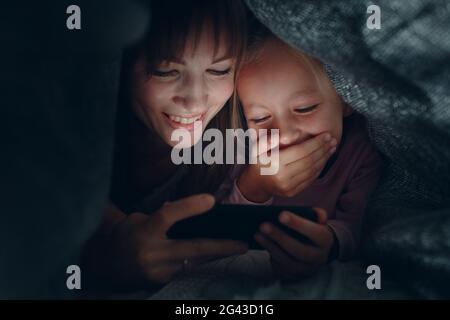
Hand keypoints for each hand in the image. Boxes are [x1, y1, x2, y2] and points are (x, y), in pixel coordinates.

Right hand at [90, 194, 247, 287]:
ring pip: (195, 262)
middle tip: (243, 243)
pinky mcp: (160, 282)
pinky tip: (217, 257)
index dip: (190, 207)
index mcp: (144, 231)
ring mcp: (157, 271)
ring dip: (217, 256)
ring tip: (238, 248)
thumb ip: (163, 215)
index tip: (212, 200)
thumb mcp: (139, 219)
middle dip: (221, 246)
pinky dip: (202, 263)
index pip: (169, 216)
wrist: (104, 265)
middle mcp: (152, 252)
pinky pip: (187, 271)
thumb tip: (192, 210)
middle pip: (192, 248)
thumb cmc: (125, 235)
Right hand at [238, 132, 336, 201]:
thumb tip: (282, 136)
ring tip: (331, 148)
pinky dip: (319, 168)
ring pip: (312, 171)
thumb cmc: (259, 161)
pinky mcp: (293, 192)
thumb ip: (268, 140)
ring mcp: (288, 187)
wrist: (256, 182)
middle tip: (332, 140)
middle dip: (323, 149)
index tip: (326, 135)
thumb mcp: (257, 148)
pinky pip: (310, 179)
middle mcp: (282, 177)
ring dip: (324, 158)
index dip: (316, 143)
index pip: (301, 151)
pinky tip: (324, 159)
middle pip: (309, 161)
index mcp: (275, 164)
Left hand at [255, 208, 334, 278]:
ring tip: (257, 234)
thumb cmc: (310, 231)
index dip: (298, 224)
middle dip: (280, 237)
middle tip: (263, 225)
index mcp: (325, 240)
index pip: (315, 232)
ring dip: (271, 247)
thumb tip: (316, 213)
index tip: (281, 215)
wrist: (314, 251)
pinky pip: (281, 268)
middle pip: (299, 250)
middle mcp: (318, 257)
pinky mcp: (294, 276)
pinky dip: (270, 256)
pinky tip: (261, 244)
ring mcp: (306, 269)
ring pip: (288, 261)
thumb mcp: (316, 222)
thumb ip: (315, 214)